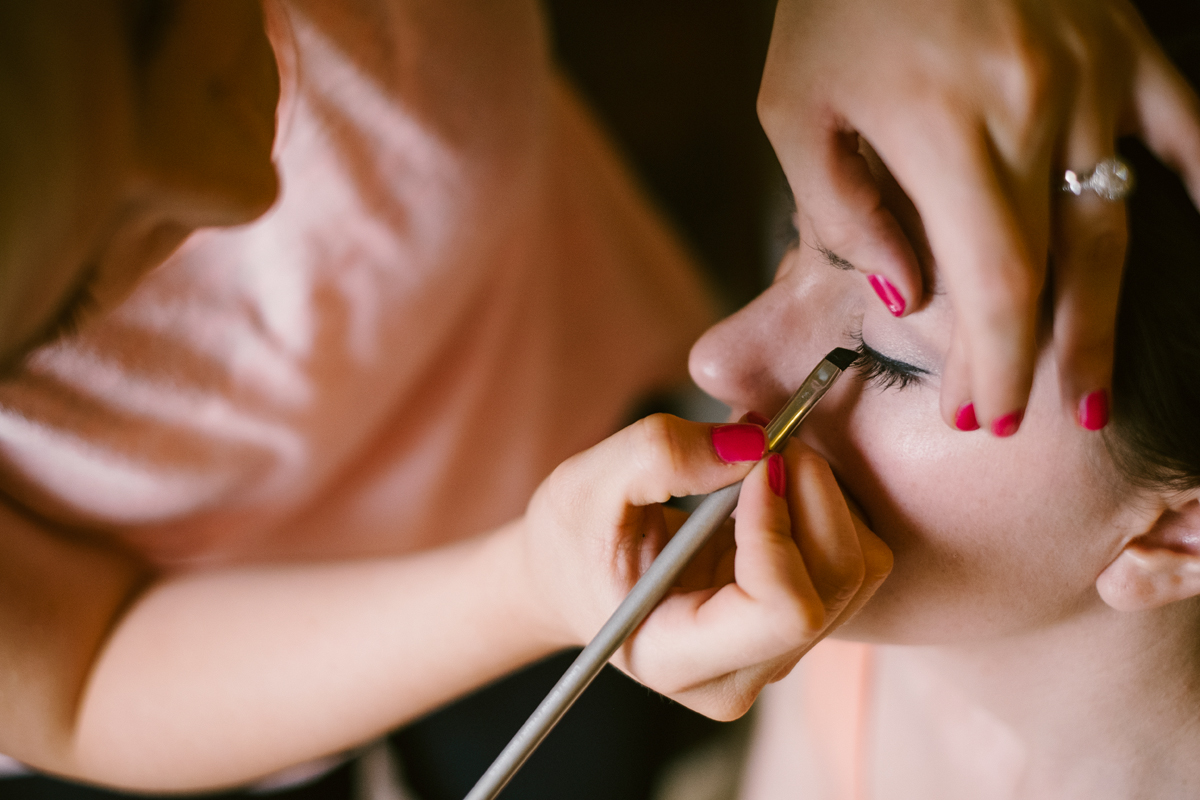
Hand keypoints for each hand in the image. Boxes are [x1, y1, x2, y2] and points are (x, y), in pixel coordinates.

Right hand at [518, 414, 890, 718]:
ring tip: (765, 460)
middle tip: (770, 439)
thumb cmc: (572, 539)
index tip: (749, 464)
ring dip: (827, 497)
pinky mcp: (798, 621)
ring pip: (860, 570)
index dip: (779, 523)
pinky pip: (856, 560)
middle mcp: (742, 673)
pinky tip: (776, 487)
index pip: (784, 609)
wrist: (570, 574)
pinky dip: (830, 507)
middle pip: (836, 585)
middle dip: (815, 495)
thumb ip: (660, 454)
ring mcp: (776, 652)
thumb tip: (753, 441)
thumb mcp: (587, 484)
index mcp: (679, 658)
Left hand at [759, 0, 1199, 434]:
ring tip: (1094, 387)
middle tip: (1029, 422)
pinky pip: (1181, 125)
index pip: (993, 285)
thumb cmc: (834, 0)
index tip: (985, 415)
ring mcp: (1091, 76)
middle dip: (1041, 361)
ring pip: (1113, 223)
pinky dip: (1193, 182)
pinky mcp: (1119, 45)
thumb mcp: (795, 108)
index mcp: (947, 133)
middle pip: (1057, 272)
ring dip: (1103, 314)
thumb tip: (904, 292)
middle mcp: (1035, 111)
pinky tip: (1198, 231)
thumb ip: (842, 209)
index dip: (996, 363)